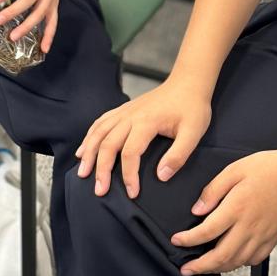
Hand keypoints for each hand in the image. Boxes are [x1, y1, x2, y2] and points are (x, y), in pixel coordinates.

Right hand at [75, 77, 212, 197]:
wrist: (188, 83)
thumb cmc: (192, 108)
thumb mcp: (194, 132)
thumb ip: (179, 155)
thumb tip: (161, 176)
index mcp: (147, 121)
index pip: (130, 152)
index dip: (129, 175)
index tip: (132, 193)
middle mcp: (130, 115)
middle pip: (108, 144)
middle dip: (101, 169)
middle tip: (99, 191)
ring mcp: (124, 111)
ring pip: (99, 132)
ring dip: (88, 152)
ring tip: (82, 172)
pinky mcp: (123, 109)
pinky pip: (101, 122)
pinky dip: (89, 136)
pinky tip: (83, 149)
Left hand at [171, 149, 276, 275]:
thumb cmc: (268, 168)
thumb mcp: (235, 169)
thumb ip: (213, 190)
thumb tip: (197, 211)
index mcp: (236, 208)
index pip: (206, 232)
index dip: (188, 240)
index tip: (176, 241)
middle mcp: (249, 227)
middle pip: (221, 257)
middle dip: (200, 266)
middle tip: (186, 269)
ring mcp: (262, 236)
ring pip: (237, 262)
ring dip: (218, 268)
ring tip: (204, 267)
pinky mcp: (273, 239)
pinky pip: (253, 260)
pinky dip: (239, 264)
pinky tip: (231, 259)